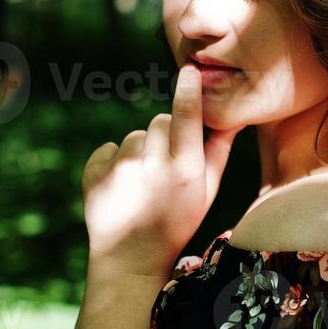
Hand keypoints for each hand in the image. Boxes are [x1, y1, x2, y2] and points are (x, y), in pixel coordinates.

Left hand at [81, 63, 239, 279]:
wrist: (131, 258)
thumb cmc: (177, 222)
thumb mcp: (207, 192)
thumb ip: (219, 152)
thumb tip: (232, 116)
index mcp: (186, 170)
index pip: (187, 114)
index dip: (188, 89)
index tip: (189, 70)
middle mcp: (154, 166)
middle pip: (160, 121)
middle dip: (164, 136)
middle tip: (165, 168)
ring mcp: (121, 170)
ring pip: (135, 136)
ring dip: (140, 152)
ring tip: (142, 184)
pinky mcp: (94, 174)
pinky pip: (109, 149)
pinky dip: (114, 162)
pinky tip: (122, 188)